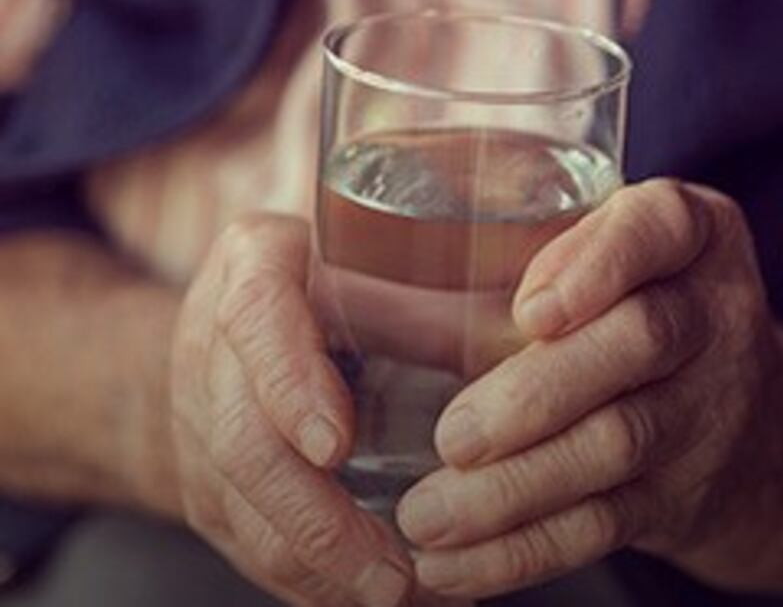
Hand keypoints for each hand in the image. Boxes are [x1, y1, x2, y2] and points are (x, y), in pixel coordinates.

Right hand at [169, 214, 412, 606]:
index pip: (257, 321)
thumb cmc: (317, 280)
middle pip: (245, 445)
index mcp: (256, 266)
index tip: (335, 446)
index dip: (290, 386)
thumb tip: (534, 346)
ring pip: (247, 515)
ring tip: (409, 600)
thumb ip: (433, 293)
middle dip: (320, 520)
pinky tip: (381, 602)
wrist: (220, 331)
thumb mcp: (369, 255)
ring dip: (325, 573)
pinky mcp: (211, 491)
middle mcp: (215, 351)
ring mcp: (204, 429)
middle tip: (396, 574)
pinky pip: (253, 550)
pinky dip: (317, 588)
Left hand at [397, 180, 782, 596]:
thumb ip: (511, 261)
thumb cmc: (628, 313)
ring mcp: (709, 408)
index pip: (658, 227)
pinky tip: (456, 565)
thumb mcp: (599, 262)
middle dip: (539, 395)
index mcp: (688, 235)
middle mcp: (712, 314)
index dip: (599, 266)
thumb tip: (349, 290)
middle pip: (638, 344)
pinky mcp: (683, 493)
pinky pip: (606, 524)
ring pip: (617, 445)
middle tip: (453, 438)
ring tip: (425, 516)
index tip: (530, 312)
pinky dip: (525, 549)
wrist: (749, 424)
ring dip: (515, 489)